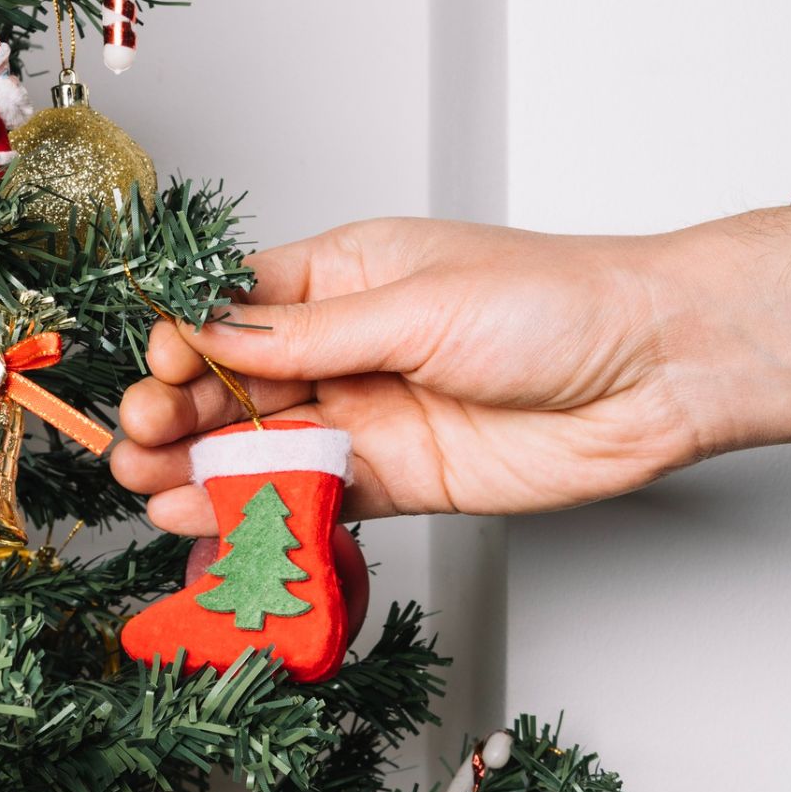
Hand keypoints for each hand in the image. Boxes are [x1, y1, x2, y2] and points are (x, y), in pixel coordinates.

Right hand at [111, 210, 790, 535]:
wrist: (653, 374)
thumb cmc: (554, 305)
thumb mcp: (417, 305)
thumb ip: (311, 334)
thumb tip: (212, 336)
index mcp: (347, 275)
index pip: (237, 305)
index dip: (188, 338)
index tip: (161, 366)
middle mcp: (348, 344)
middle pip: (238, 380)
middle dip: (181, 408)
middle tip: (137, 437)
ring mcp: (369, 414)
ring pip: (264, 443)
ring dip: (202, 464)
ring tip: (143, 484)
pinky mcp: (396, 478)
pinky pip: (310, 495)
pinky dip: (258, 507)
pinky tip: (203, 517)